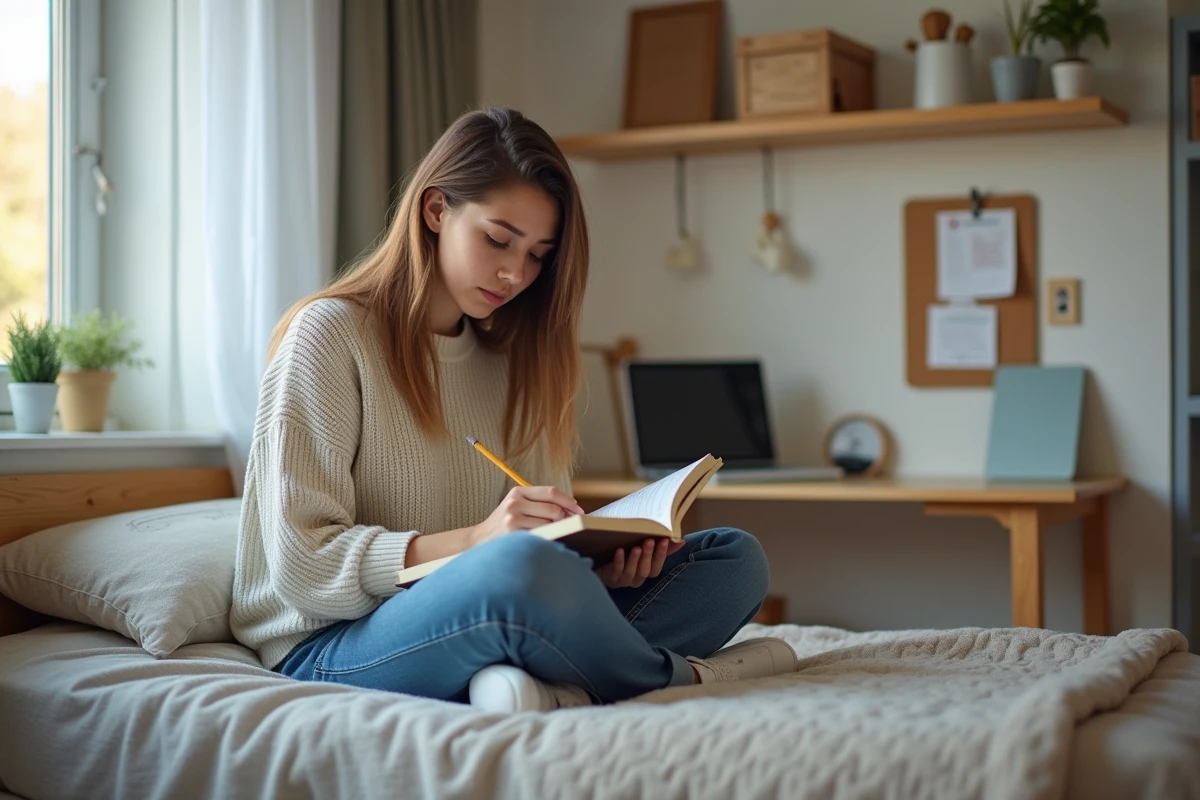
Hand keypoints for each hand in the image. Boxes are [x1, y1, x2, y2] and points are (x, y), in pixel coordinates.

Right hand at [467, 486, 584, 547]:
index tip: (579, 510)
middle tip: (566, 526)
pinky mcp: (514, 534)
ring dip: (555, 530)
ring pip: (550, 524)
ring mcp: (513, 518)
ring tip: (550, 534)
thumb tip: (572, 508)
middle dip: (565, 518)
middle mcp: (515, 502)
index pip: (551, 492)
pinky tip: (543, 541)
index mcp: (518, 491)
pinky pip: (542, 535)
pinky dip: (547, 538)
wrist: (479, 540)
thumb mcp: (517, 505)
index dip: (569, 501)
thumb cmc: (505, 523)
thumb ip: (540, 502)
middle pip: (554, 509)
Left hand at [595, 538, 685, 588]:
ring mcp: (623, 580)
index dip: (662, 555)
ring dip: (635, 560)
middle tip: (649, 541)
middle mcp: (636, 579)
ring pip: (632, 573)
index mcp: (646, 572)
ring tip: (636, 547)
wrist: (600, 561)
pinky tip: (619, 551)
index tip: (665, 540)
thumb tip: (681, 541)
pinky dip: (619, 562)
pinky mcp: (610, 578)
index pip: (657, 568)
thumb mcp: (642, 548)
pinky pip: (616, 571)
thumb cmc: (626, 553)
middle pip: (645, 571)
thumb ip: (661, 547)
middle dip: (648, 556)